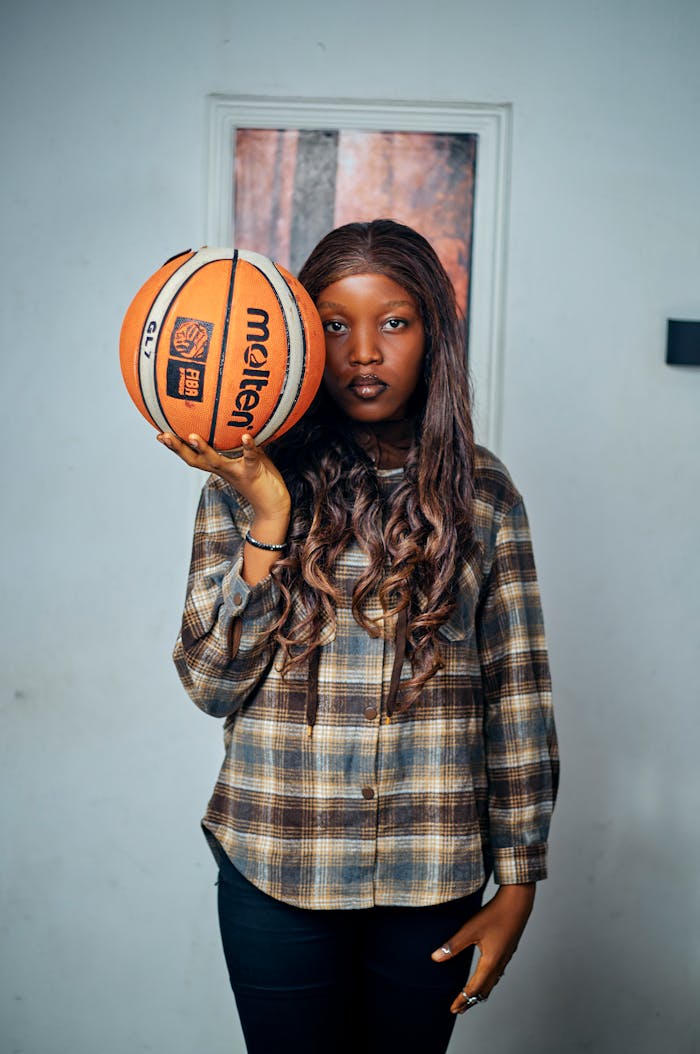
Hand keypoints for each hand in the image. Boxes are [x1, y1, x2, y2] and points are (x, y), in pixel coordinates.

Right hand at [156, 431, 290, 526]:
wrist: (274, 507)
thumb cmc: (261, 480)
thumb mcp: (247, 458)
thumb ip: (241, 444)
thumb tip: (239, 420)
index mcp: (219, 467)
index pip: (193, 456)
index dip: (177, 447)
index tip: (160, 435)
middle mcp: (223, 470)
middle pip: (195, 460)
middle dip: (178, 448)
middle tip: (163, 436)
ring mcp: (237, 472)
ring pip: (215, 461)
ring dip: (203, 449)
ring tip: (191, 436)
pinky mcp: (253, 473)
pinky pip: (249, 457)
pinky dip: (248, 446)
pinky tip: (245, 435)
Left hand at [431, 883, 534, 1013]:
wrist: (518, 902)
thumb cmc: (494, 914)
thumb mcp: (470, 929)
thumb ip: (453, 945)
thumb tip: (436, 958)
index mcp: (490, 962)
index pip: (474, 988)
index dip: (463, 999)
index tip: (453, 1008)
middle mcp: (500, 963)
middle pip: (485, 989)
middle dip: (471, 1000)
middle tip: (460, 1009)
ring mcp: (506, 957)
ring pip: (493, 981)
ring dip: (480, 991)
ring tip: (471, 996)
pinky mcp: (508, 949)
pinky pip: (498, 973)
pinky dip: (489, 980)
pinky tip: (487, 975)